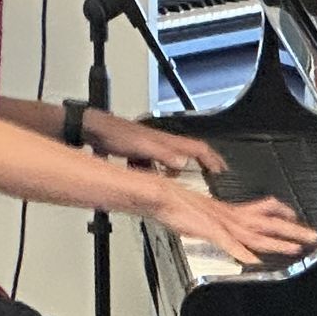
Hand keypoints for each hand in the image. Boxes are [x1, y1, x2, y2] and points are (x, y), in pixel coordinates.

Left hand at [87, 110, 225, 175]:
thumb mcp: (142, 146)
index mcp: (167, 142)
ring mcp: (150, 148)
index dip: (213, 159)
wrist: (94, 129)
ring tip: (180, 186)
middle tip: (210, 178)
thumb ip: (163, 155)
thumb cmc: (116, 134)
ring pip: (170, 162)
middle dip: (201, 166)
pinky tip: (150, 181)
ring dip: (176, 173)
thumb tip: (182, 163)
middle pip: (189, 155)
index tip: (222, 170)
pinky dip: (156, 174)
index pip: (199, 148)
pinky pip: (154, 165)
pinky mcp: (138, 152)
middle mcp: (162, 144)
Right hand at [154, 177, 316, 264]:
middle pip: (267, 224)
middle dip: (292, 230)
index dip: (282, 213)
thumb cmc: (177, 204)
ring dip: (276, 242)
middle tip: (312, 236)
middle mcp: (230, 215)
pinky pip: (228, 243)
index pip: (263, 209)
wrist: (160, 195)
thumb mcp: (204, 211)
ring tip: (295, 249)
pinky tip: (253, 261)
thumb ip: (219, 222)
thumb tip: (230, 231)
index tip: (296, 216)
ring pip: (255, 234)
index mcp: (230, 210)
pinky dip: (241, 252)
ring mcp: (221, 224)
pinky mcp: (209, 230)